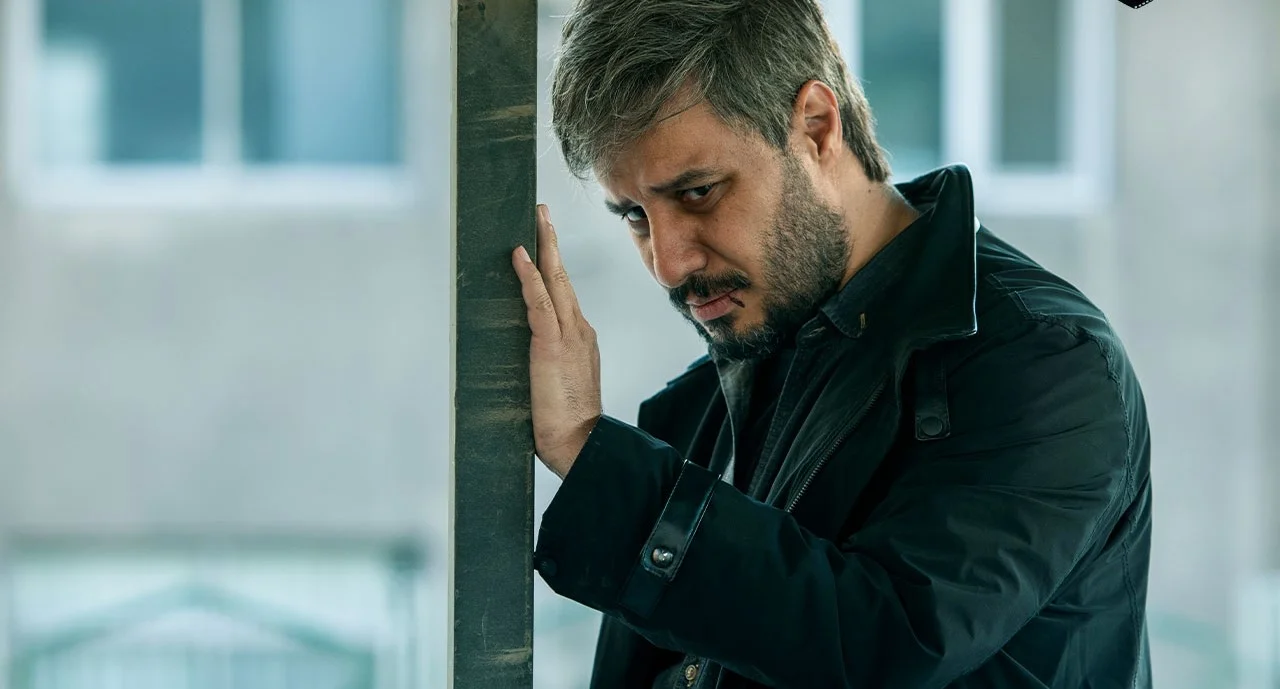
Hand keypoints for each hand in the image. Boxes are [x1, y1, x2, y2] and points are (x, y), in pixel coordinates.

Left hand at [512, 204, 602, 478]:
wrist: (582, 445)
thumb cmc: (569, 428)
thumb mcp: (557, 388)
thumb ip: (546, 368)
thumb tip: (524, 361)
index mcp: (581, 341)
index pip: (565, 296)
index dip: (555, 268)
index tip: (547, 244)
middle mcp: (579, 331)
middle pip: (563, 278)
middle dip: (552, 243)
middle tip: (543, 213)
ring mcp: (569, 336)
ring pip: (555, 281)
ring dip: (544, 247)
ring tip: (536, 219)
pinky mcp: (552, 344)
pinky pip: (539, 302)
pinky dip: (529, 276)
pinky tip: (519, 254)